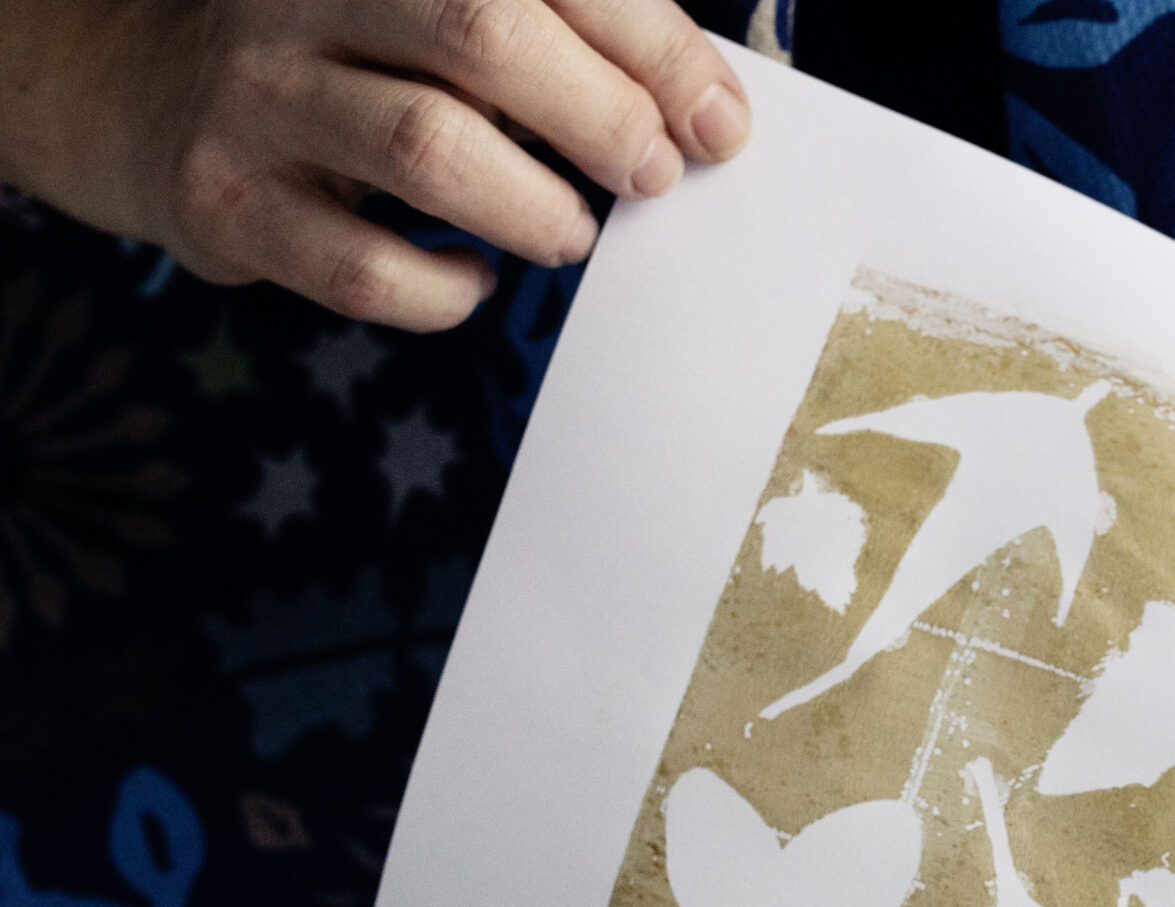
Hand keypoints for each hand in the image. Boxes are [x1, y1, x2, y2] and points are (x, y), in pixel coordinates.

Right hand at [0, 0, 750, 331]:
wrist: (137, 91)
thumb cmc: (346, 55)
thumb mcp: (432, 10)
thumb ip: (556, 32)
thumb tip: (703, 106)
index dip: (654, 47)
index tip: (717, 121)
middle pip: (486, 34)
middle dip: (603, 116)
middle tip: (650, 176)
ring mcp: (260, 99)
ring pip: (428, 148)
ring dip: (535, 207)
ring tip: (570, 233)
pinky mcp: (229, 207)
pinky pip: (365, 269)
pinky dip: (446, 290)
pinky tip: (472, 277)